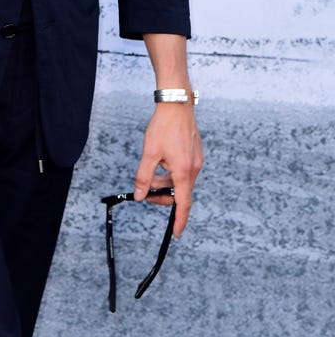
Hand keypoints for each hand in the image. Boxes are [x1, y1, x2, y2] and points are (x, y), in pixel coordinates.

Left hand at [133, 102, 202, 236]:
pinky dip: (172, 173)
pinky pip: (184, 171)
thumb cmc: (164, 126)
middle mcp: (194, 168)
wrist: (177, 104)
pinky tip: (161, 162)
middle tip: (145, 191)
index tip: (176, 232)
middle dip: (162, 195)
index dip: (179, 219)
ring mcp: (196, 160)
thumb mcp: (149, 152)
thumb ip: (144, 176)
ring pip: (181, 181)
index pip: (183, 203)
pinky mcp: (195, 153)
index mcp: (183, 171)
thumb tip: (139, 195)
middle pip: (180, 193)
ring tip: (150, 172)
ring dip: (166, 183)